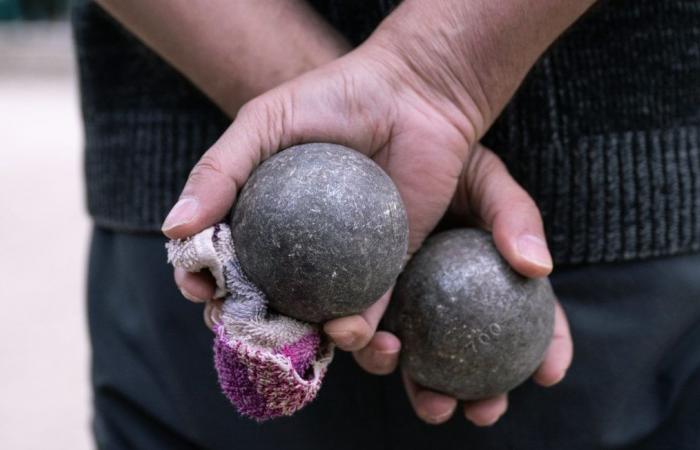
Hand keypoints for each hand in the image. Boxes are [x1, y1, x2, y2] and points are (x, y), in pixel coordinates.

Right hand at [161, 38, 572, 424]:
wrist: (415, 96)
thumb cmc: (335, 98)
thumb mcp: (265, 122)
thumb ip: (218, 171)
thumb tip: (173, 231)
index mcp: (259, 213)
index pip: (219, 257)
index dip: (201, 279)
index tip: (200, 287)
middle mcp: (294, 244)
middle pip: (260, 296)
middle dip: (245, 323)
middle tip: (246, 325)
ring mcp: (339, 260)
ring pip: (310, 315)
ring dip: (300, 339)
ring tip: (301, 335)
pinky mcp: (385, 269)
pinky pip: (367, 309)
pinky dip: (357, 329)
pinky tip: (349, 331)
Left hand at [355, 143, 572, 424]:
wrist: (395, 119)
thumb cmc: (448, 153)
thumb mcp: (492, 185)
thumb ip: (518, 219)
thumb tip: (539, 267)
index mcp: (476, 279)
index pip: (517, 326)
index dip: (539, 355)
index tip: (549, 375)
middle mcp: (435, 295)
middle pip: (459, 358)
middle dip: (471, 396)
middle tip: (482, 408)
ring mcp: (391, 293)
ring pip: (405, 353)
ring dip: (417, 384)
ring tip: (428, 392)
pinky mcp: (349, 282)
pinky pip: (356, 317)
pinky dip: (360, 337)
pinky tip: (363, 337)